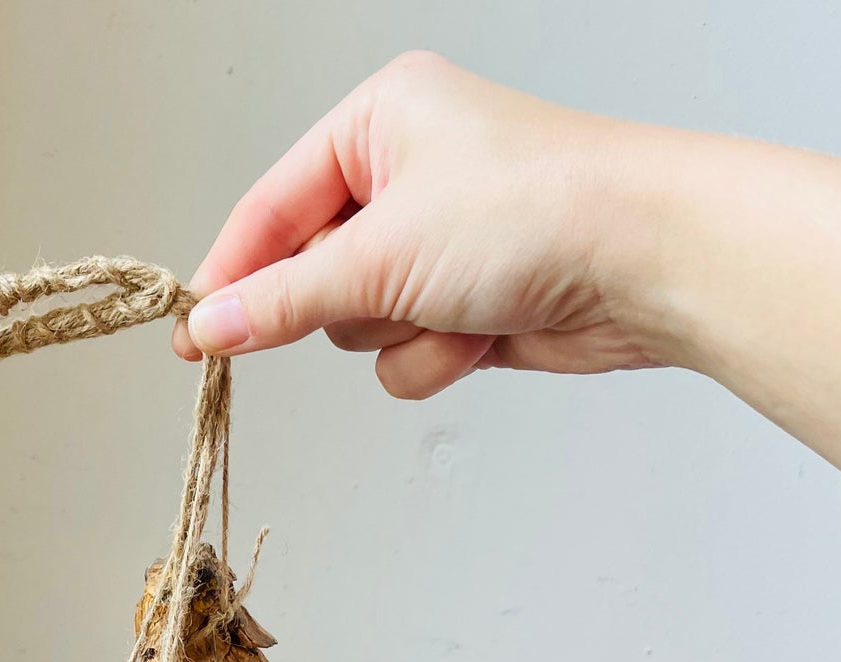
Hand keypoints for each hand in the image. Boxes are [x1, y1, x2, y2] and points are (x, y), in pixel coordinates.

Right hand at [174, 52, 669, 398]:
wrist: (646, 262)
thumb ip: (281, 299)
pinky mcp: (465, 304)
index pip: (270, 208)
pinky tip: (483, 333)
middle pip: (312, 276)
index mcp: (378, 125)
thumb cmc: (535, 212)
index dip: (230, 274)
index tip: (194, 332)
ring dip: (399, 333)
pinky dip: (435, 357)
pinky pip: (404, 356)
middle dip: (347, 303)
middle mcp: (405, 178)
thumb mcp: (379, 253)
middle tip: (384, 295)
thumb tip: (209, 327)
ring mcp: (437, 246)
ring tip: (455, 304)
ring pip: (358, 328)